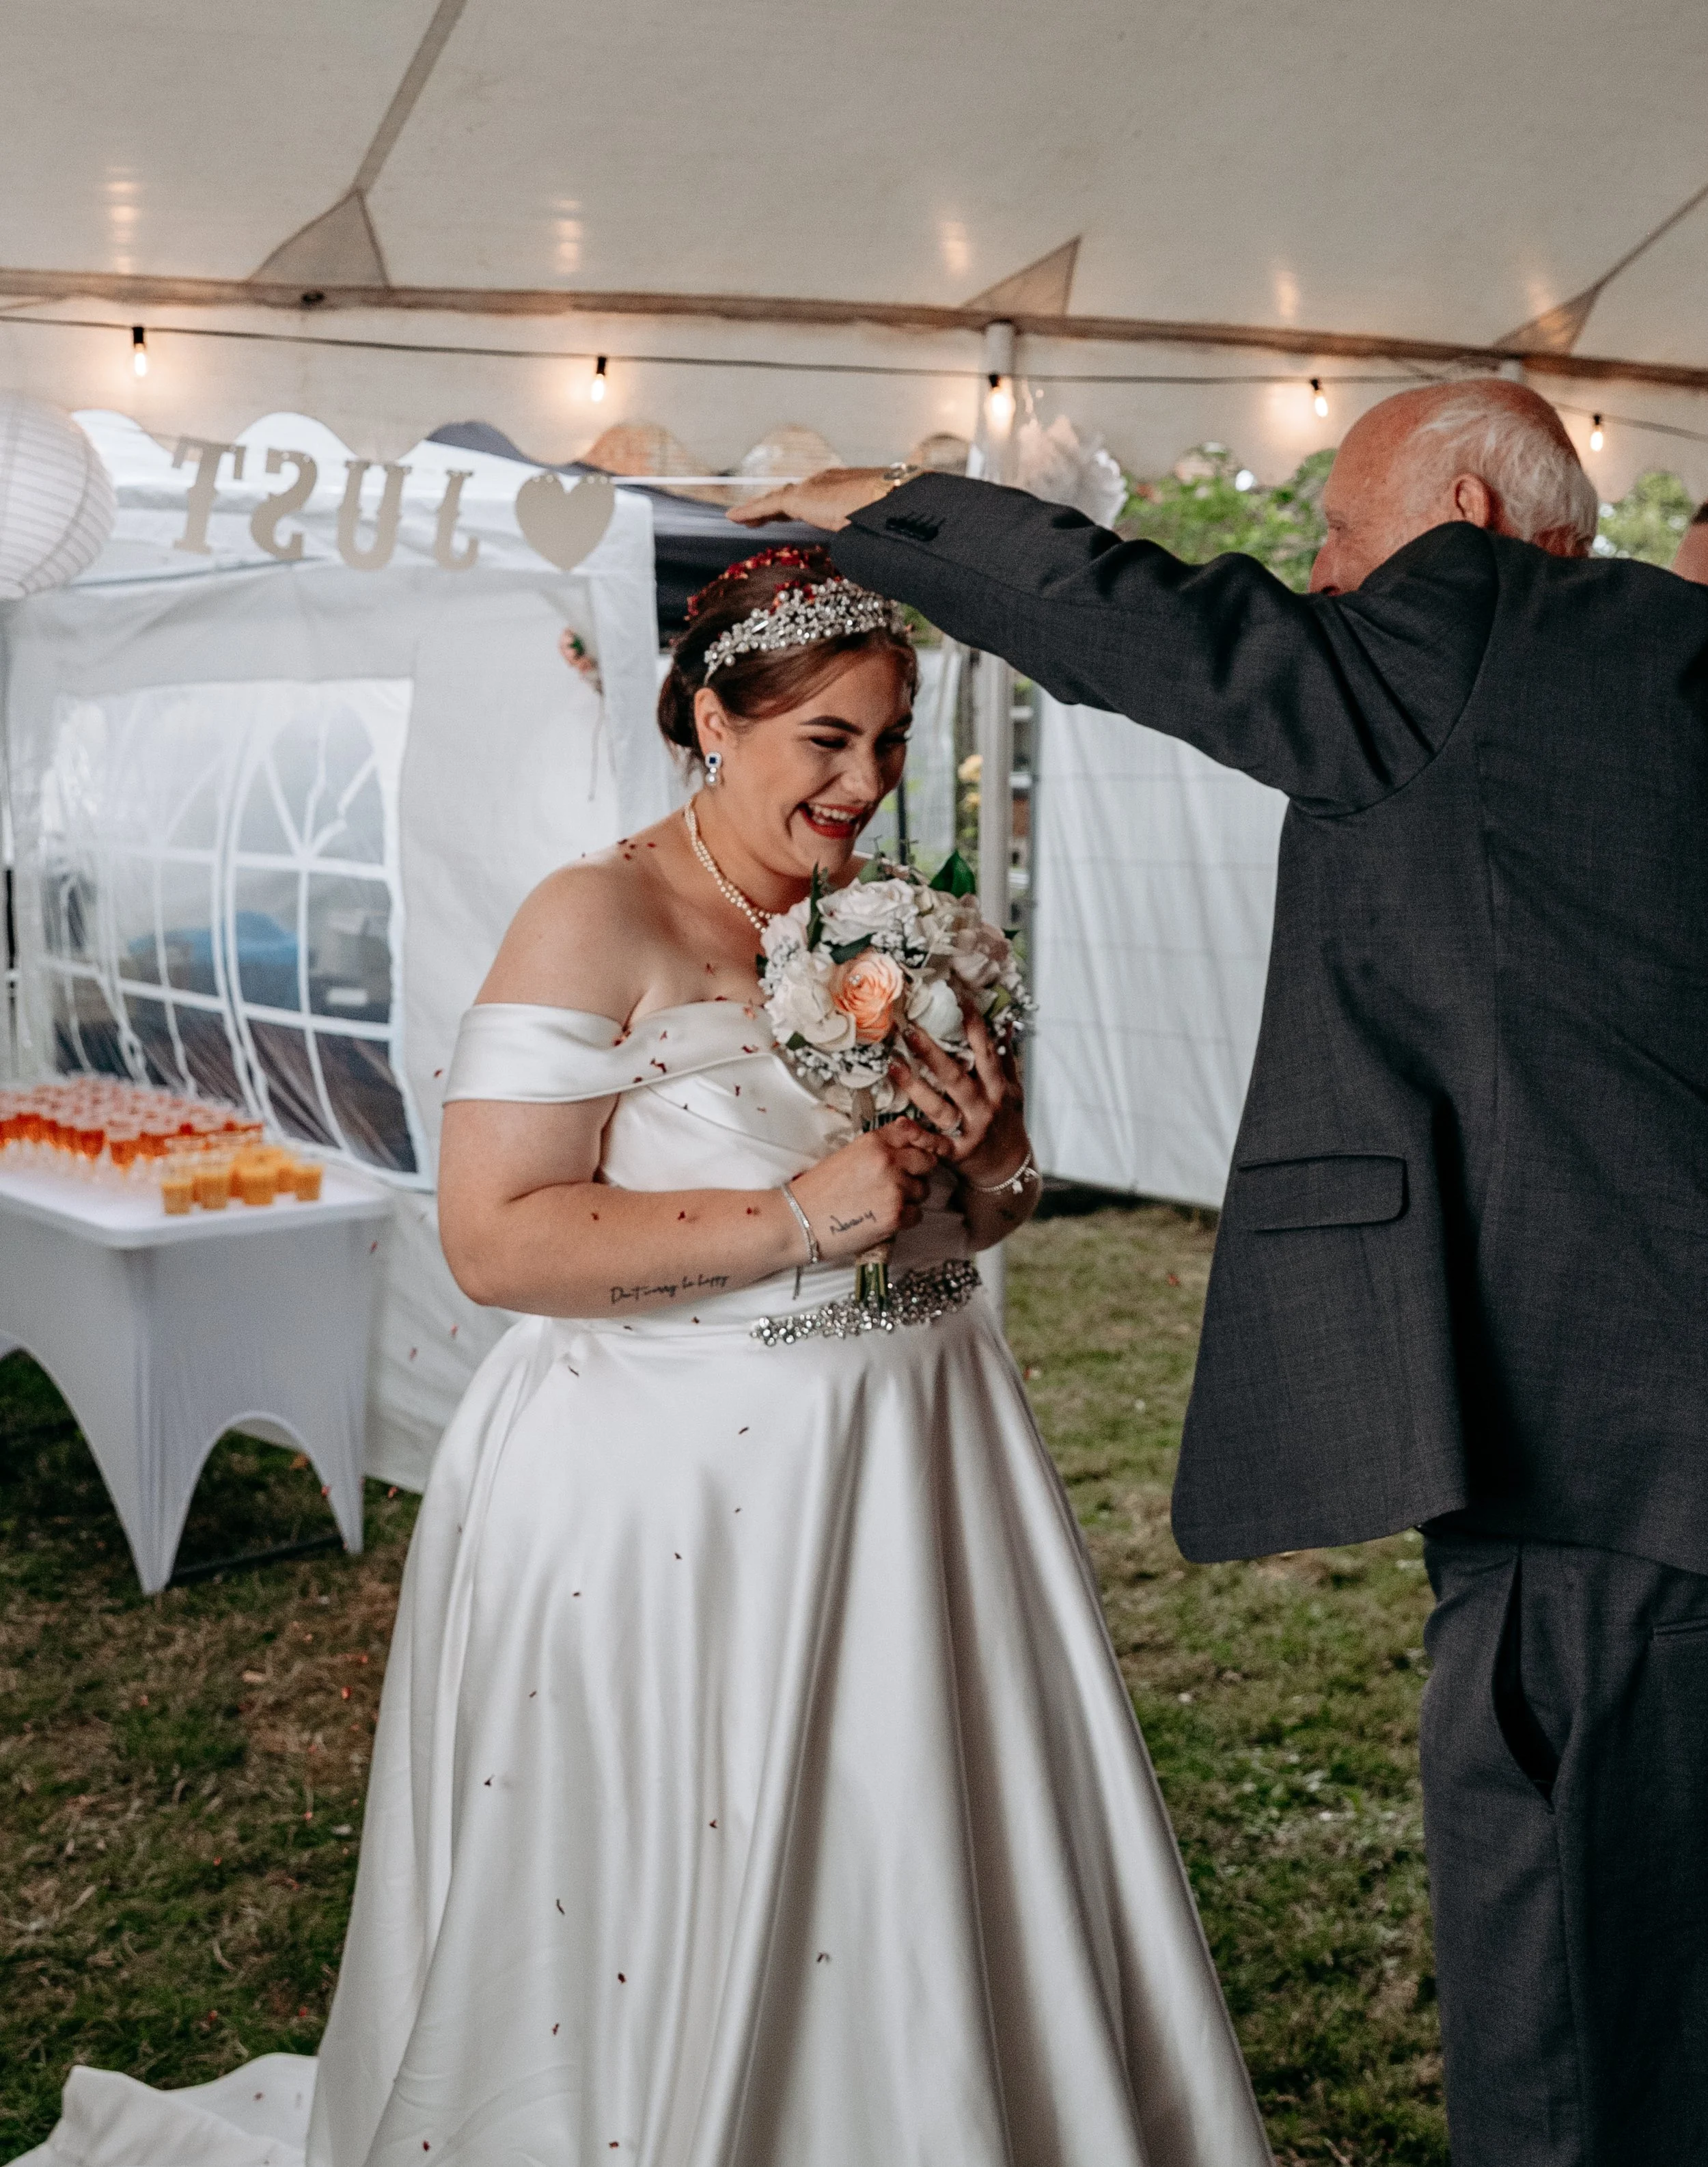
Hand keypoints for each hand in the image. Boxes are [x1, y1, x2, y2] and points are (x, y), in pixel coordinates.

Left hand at [728, 466, 895, 532]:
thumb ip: (868, 544)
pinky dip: (750, 511)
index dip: (804, 507)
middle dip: (775, 507)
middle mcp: (829, 482)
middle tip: (759, 517)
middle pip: (794, 496)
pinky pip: (768, 504)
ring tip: (740, 518)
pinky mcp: (801, 496)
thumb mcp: (878, 535)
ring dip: (759, 509)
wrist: (896, 505)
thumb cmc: (895, 523)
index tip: (793, 515)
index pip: (819, 498)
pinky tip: (733, 517)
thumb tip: (873, 565)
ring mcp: (815, 486)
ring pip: (779, 499)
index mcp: (849, 489)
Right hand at [787, 1118, 948, 1260]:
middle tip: (900, 1181)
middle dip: (917, 1172)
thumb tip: (905, 1149)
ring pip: (923, 1190)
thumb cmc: (817, 1191)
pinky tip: (882, 1218)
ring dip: (910, 1197)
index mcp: (874, 1142)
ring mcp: (895, 1189)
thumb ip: (877, 1149)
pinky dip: (905, 1219)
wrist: (798, 1220)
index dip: (917, 1144)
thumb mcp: (847, 1156)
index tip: (916, 1152)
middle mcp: (888, 1161)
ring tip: (883, 1202)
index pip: (912, 1133)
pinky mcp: (896, 1216)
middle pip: (927, 1162)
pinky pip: (917, 1215)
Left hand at [890, 1010, 1028, 1188]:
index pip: (986, 1053)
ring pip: (941, 1107)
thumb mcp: (1014, 1090)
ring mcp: (971, 1131)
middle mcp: (985, 1108)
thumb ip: (1006, 1057)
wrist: (1010, 1170)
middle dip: (933, 1054)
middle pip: (957, 1078)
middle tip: (909, 1031)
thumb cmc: (1008, 1123)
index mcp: (998, 1088)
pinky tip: (898, 1123)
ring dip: (916, 1087)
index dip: (975, 1027)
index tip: (960, 1000)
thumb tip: (1004, 1022)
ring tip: (893, 1065)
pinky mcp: (957, 1154)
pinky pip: (935, 1144)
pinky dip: (918, 1135)